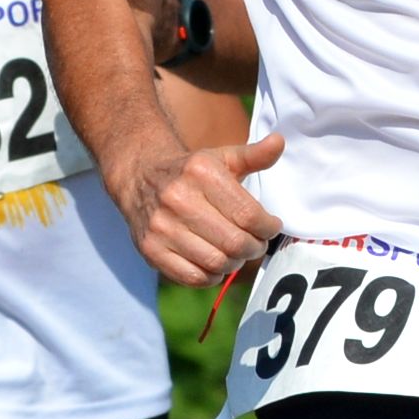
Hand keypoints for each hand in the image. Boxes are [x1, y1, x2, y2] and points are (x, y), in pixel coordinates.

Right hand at [113, 132, 282, 287]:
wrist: (139, 178)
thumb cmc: (191, 172)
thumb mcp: (222, 158)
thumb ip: (254, 155)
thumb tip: (279, 142)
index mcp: (201, 172)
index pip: (249, 215)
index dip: (268, 228)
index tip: (271, 227)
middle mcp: (178, 198)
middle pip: (235, 242)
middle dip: (254, 248)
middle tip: (255, 244)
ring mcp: (161, 227)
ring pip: (216, 262)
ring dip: (234, 263)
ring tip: (236, 253)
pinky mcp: (150, 249)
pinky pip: (193, 277)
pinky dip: (211, 276)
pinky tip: (215, 264)